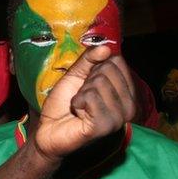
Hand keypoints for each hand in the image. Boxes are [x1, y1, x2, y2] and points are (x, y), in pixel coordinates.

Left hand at [33, 46, 135, 160]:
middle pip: (108, 70)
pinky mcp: (105, 126)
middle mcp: (128, 106)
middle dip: (87, 81)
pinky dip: (77, 102)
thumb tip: (105, 48)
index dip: (96, 67)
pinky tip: (78, 114)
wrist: (48, 130)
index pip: (117, 62)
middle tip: (82, 98)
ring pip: (99, 83)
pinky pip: (90, 97)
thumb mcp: (75, 75)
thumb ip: (89, 60)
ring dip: (81, 93)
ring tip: (79, 107)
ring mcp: (118, 118)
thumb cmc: (63, 105)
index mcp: (126, 94)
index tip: (87, 83)